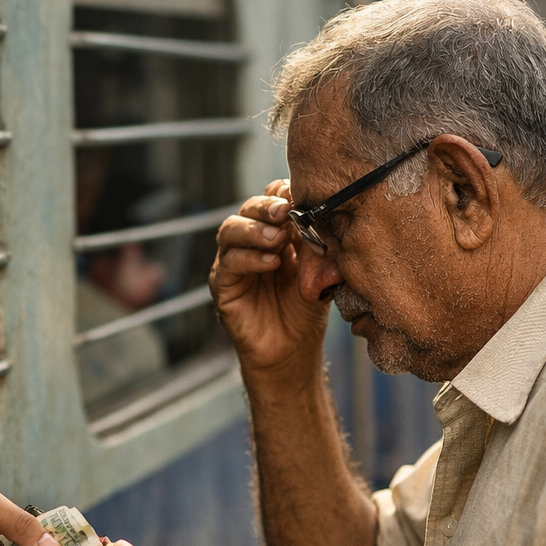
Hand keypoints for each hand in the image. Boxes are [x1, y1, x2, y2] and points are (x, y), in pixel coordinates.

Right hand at [209, 180, 329, 372]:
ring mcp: (234, 262)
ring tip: (277, 239)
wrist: (292, 351)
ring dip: (254, 230)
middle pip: (249, 208)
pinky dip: (249, 259)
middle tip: (285, 212)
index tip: (299, 196)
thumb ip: (320, 248)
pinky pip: (228, 264)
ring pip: (231, 230)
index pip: (272, 199)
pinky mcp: (222, 285)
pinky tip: (271, 263)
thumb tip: (322, 222)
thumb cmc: (306, 310)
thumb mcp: (321, 274)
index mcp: (276, 231)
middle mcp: (251, 241)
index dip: (282, 194)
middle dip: (266, 206)